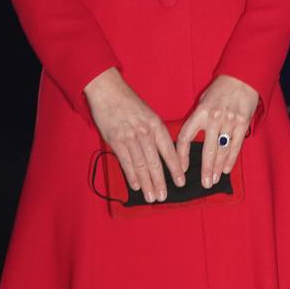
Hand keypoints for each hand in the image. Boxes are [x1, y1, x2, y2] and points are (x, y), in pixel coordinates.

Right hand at [84, 68, 183, 203]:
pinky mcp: (115, 141)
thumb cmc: (129, 103)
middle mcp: (145, 133)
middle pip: (155, 163)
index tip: (181, 182)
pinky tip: (136, 186)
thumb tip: (163, 154)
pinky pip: (126, 162)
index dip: (176, 169)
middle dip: (161, 182)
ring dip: (147, 184)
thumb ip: (156, 134)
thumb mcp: (149, 115)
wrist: (108, 91)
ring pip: (141, 166)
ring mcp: (130, 138)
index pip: (170, 152)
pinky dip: (131, 176)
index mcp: (157, 125)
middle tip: (164, 197)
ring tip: (151, 197)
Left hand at [177, 74, 259, 188]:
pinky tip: (227, 169)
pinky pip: (236, 145)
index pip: (186, 136)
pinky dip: (231, 159)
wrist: (241, 78)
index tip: (182, 169)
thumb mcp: (204, 102)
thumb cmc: (220, 91)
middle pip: (207, 149)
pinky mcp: (242, 123)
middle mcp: (214, 117)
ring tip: (214, 180)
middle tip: (204, 184)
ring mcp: (229, 121)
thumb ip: (198, 120)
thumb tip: (190, 142)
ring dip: (218, 167)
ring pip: (222, 150)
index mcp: (200, 112)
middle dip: (205, 169)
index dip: (182, 155)